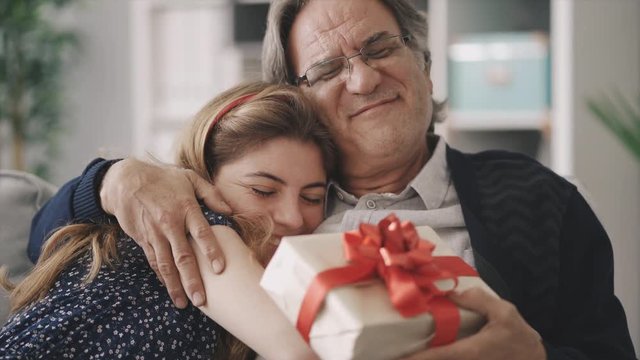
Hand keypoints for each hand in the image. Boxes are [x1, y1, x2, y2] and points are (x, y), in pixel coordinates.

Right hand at [100, 158, 231, 307]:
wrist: (125, 180)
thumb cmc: (163, 178)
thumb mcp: (189, 178)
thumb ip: (211, 194)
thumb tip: (230, 210)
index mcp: (186, 208)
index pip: (201, 233)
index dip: (211, 251)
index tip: (219, 269)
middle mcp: (170, 223)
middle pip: (183, 256)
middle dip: (192, 280)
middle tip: (201, 300)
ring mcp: (155, 233)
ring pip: (166, 264)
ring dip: (175, 285)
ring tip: (183, 303)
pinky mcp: (143, 239)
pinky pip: (154, 261)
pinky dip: (162, 276)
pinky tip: (170, 288)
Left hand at [401, 288, 545, 359]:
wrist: (535, 358)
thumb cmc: (520, 337)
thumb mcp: (505, 313)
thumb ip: (479, 301)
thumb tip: (450, 292)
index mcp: (474, 351)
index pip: (439, 357)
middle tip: (388, 356)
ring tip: (399, 357)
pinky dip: (435, 359)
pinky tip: (421, 356)